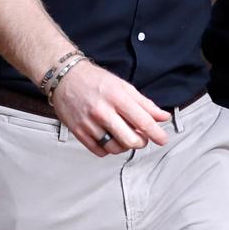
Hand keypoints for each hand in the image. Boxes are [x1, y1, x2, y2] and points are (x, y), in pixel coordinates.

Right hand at [48, 61, 170, 156]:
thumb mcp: (123, 86)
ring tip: (125, 136)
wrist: (65, 78)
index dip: (156, 133)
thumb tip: (163, 117)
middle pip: (130, 140)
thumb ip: (145, 104)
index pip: (142, 121)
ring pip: (115, 148)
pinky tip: (110, 138)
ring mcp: (89, 123)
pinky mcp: (78, 132)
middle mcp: (103, 111)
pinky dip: (108, 149)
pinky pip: (99, 151)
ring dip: (125, 146)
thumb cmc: (96, 81)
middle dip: (141, 142)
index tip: (163, 139)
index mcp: (117, 97)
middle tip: (141, 137)